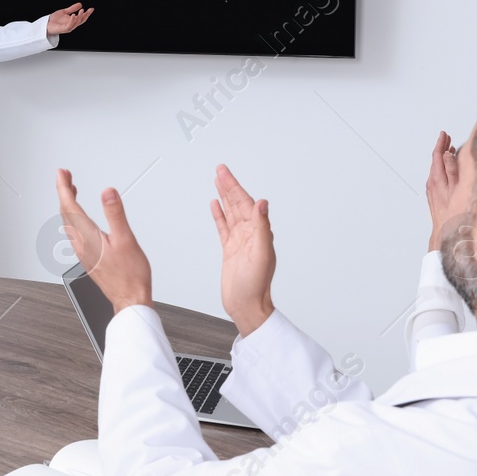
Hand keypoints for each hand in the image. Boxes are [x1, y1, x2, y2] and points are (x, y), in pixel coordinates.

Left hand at [47, 3, 93, 35]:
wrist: (46, 24)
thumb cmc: (54, 20)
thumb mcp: (64, 12)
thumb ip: (72, 9)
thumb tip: (80, 4)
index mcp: (73, 21)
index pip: (82, 17)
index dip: (87, 13)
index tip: (91, 9)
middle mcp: (71, 25)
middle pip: (81, 21)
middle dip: (85, 16)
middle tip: (87, 10)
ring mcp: (68, 27)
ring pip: (76, 23)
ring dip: (80, 17)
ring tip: (81, 11)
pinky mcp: (63, 29)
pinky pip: (69, 26)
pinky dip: (72, 21)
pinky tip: (73, 15)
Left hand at [56, 169, 151, 311]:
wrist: (130, 300)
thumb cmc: (130, 275)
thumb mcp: (126, 240)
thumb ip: (115, 214)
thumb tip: (107, 192)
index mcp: (88, 237)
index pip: (69, 206)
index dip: (64, 187)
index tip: (61, 173)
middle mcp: (81, 244)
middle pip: (66, 213)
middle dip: (64, 192)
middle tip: (65, 176)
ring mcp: (83, 252)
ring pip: (68, 223)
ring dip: (68, 204)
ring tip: (71, 191)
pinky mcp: (88, 257)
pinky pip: (74, 232)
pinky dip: (74, 218)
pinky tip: (79, 217)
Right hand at [209, 164, 275, 336]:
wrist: (246, 305)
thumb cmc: (256, 285)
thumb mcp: (261, 254)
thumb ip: (261, 227)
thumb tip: (262, 203)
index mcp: (259, 232)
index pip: (245, 203)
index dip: (235, 187)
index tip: (225, 173)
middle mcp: (250, 234)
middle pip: (237, 203)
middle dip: (228, 186)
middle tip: (220, 170)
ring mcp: (239, 241)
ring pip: (230, 212)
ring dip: (224, 197)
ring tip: (217, 181)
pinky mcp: (230, 249)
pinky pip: (223, 227)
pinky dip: (219, 215)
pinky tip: (215, 206)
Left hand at [425, 131, 458, 251]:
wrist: (446, 237)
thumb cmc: (455, 217)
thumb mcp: (457, 191)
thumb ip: (453, 171)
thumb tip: (449, 154)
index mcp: (437, 180)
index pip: (438, 156)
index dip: (441, 144)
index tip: (444, 134)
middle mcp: (433, 184)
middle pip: (436, 161)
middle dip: (442, 147)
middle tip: (447, 137)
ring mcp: (433, 191)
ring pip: (437, 168)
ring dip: (443, 157)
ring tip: (449, 148)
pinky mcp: (435, 196)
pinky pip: (438, 176)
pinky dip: (443, 168)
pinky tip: (449, 167)